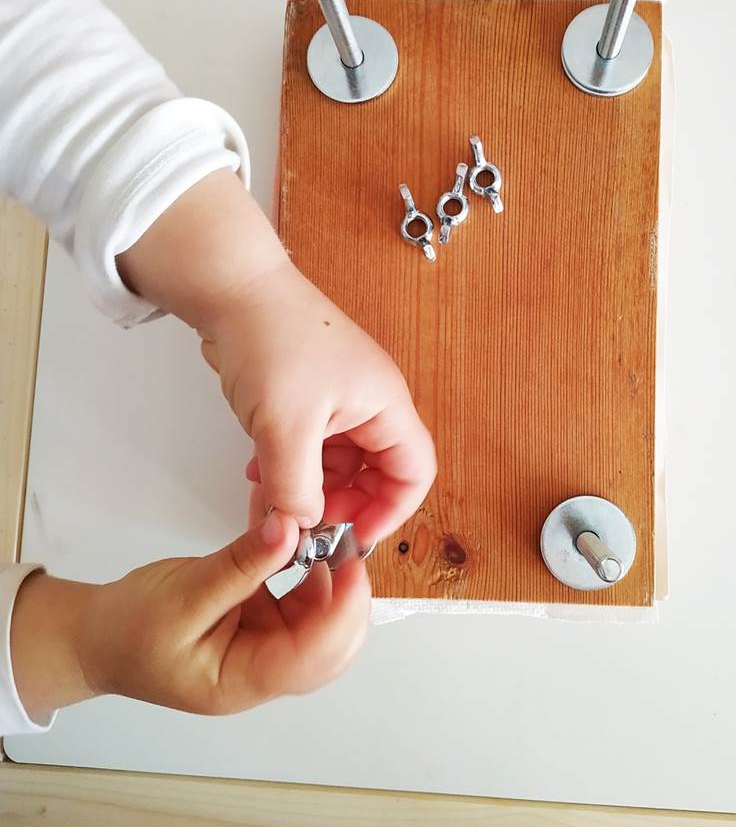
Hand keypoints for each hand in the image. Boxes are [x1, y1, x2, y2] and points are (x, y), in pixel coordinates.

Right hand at [11, 499, 369, 720]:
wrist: (98, 637)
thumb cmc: (130, 626)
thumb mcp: (185, 591)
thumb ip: (241, 564)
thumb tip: (290, 529)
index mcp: (242, 681)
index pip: (313, 656)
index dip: (343, 608)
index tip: (351, 557)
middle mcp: (264, 671)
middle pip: (333, 646)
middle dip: (347, 594)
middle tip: (342, 540)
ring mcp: (267, 649)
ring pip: (323, 620)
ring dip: (329, 578)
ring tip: (319, 532)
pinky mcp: (264, 625)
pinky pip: (302, 601)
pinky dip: (307, 569)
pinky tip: (296, 539)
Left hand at [117, 169, 436, 540]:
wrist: (231, 288)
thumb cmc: (271, 336)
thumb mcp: (285, 427)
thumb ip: (297, 488)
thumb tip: (302, 529)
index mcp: (385, 404)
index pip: (414, 474)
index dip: (390, 513)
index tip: (352, 538)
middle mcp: (370, 403)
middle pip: (377, 474)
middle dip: (343, 505)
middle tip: (306, 525)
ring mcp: (339, 399)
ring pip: (340, 465)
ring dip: (311, 489)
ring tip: (274, 500)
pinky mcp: (309, 397)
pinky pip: (313, 448)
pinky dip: (292, 468)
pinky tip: (261, 474)